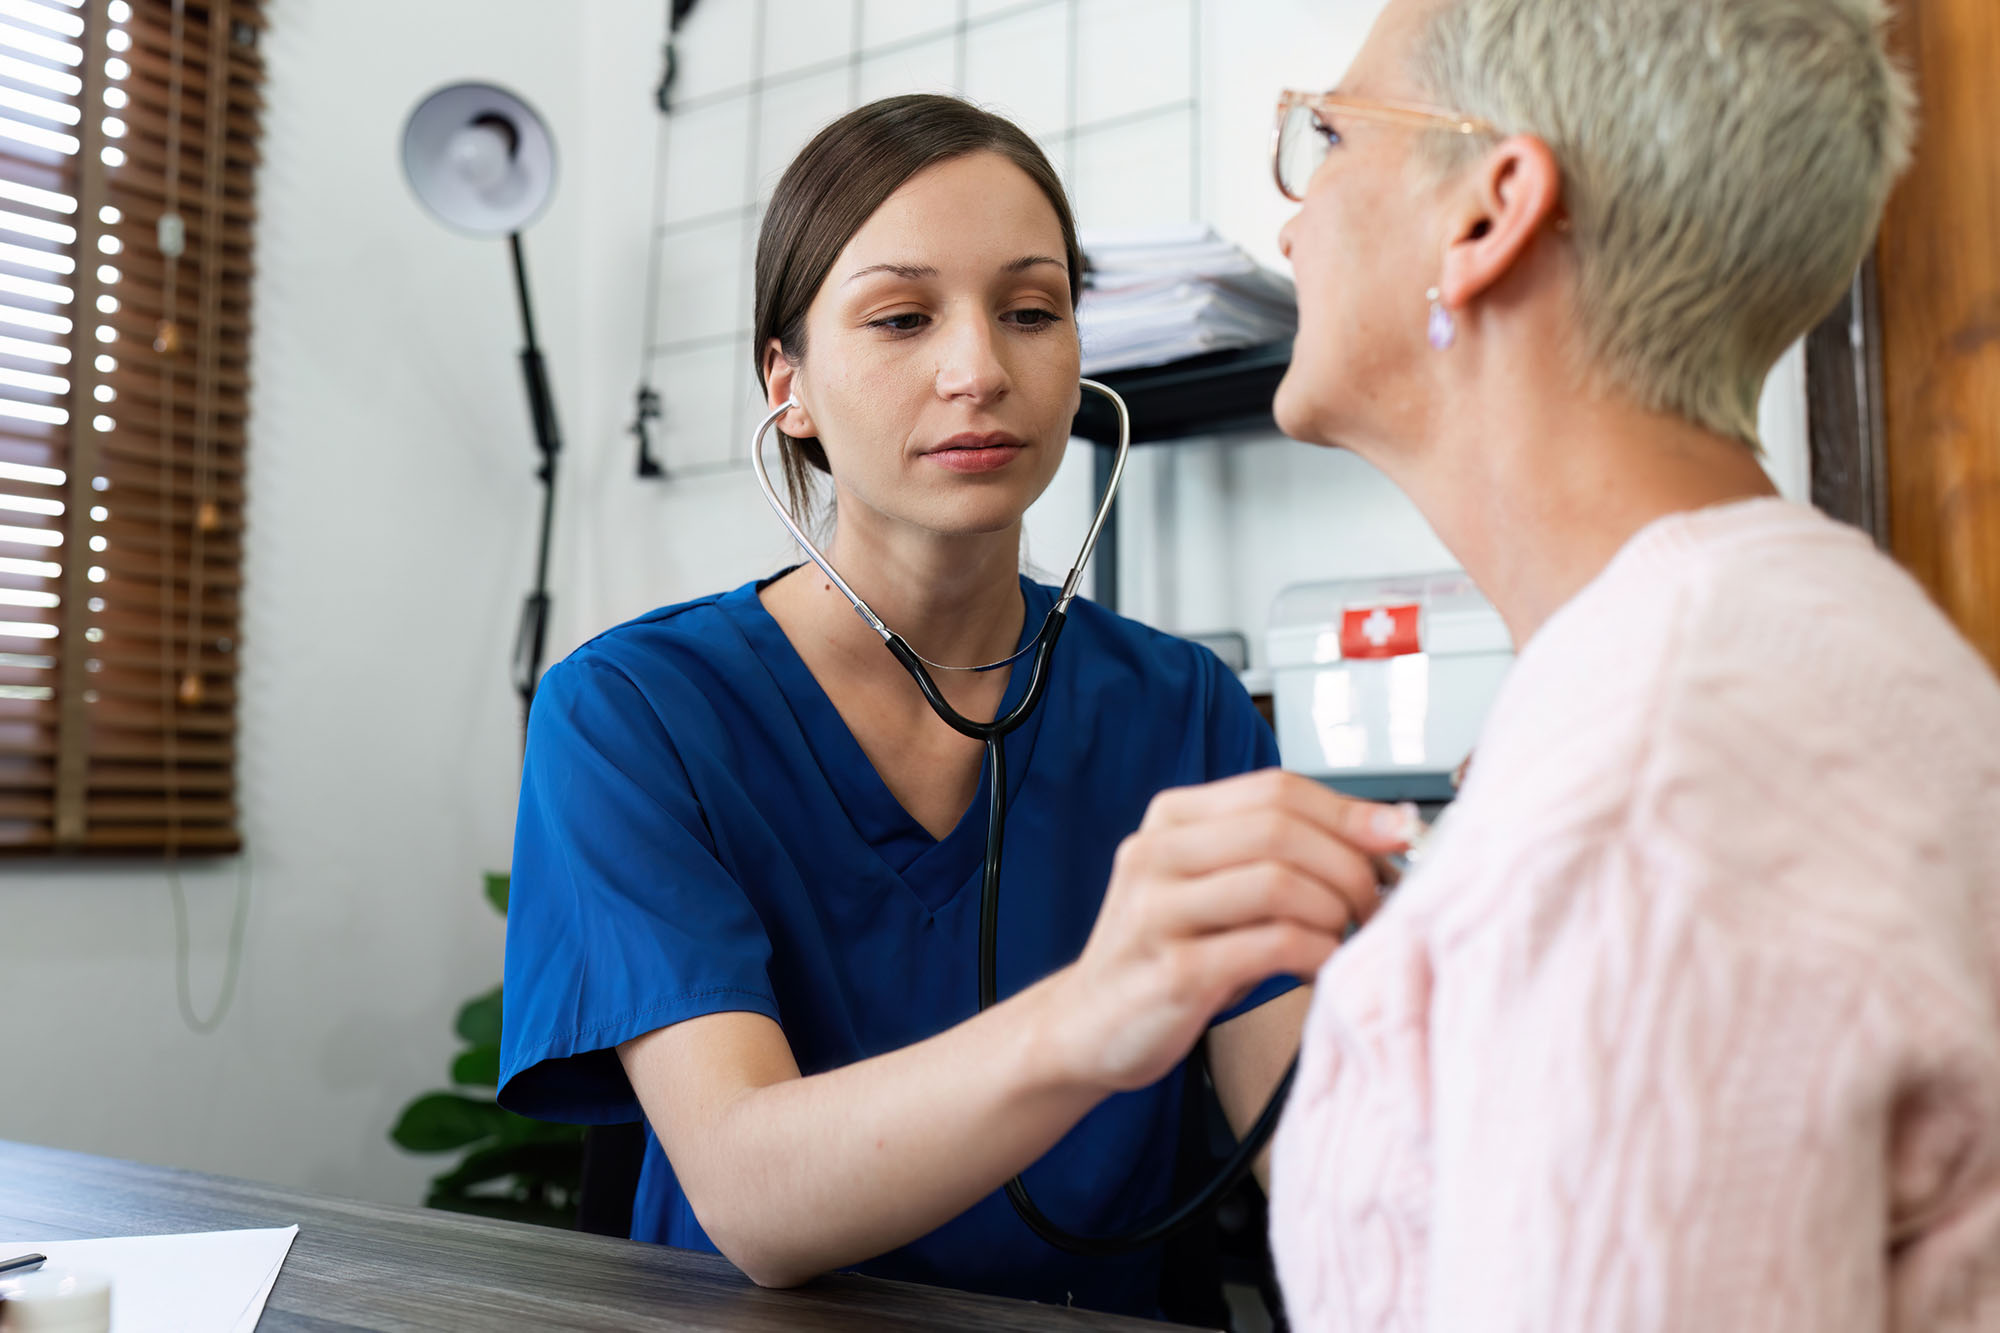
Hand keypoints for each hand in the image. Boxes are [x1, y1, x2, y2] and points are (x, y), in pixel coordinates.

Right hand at [1044, 770, 1411, 1094]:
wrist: (1090, 1027)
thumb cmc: (1171, 955)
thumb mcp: (1213, 888)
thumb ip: (1277, 855)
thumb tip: (1386, 831)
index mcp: (1171, 819)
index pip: (1275, 790)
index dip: (1348, 811)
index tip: (1399, 836)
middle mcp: (1156, 854)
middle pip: (1281, 830)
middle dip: (1349, 865)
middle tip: (1375, 904)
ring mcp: (1157, 912)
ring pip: (1279, 883)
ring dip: (1335, 912)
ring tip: (1346, 939)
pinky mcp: (1171, 972)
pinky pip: (1270, 946)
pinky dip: (1316, 955)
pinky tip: (1320, 970)